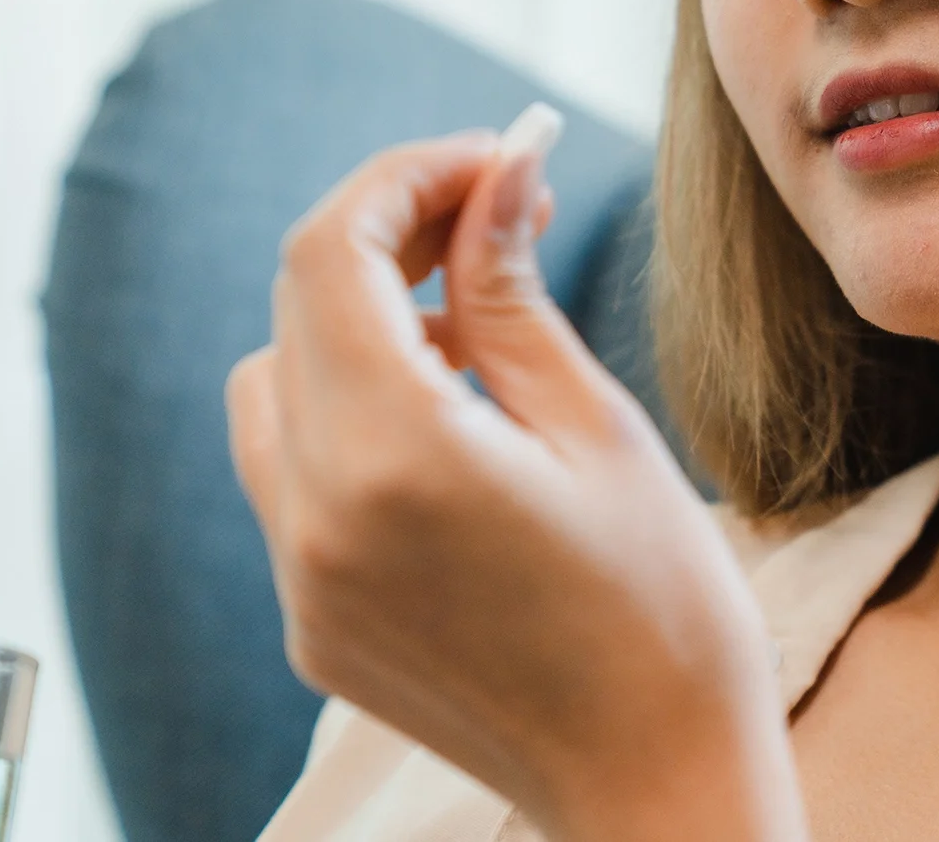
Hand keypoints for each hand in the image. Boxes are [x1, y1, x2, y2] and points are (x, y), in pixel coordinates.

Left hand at [227, 108, 807, 841]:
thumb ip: (512, 293)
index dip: (404, 179)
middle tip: (498, 215)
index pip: (332, 254)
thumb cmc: (665, 614)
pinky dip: (349, 413)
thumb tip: (496, 174)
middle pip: (296, 305)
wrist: (656, 793)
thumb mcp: (599, 429)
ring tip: (477, 331)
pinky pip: (291, 472)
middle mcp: (314, 515)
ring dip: (357, 323)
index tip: (492, 160)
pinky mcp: (308, 621)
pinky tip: (452, 426)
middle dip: (390, 236)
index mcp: (393, 456)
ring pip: (273, 382)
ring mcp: (297, 577)